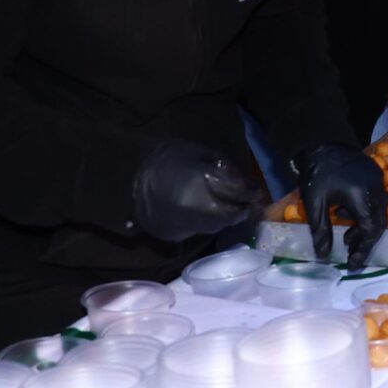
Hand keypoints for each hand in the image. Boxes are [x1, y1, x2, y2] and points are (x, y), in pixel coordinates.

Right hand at [131, 136, 265, 243]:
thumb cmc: (166, 160)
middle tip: (248, 202)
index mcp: (203, 183)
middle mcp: (198, 209)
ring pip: (218, 226)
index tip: (257, 191)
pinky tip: (209, 212)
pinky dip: (209, 222)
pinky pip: (201, 230)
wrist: (130, 180)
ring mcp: (187, 225)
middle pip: (231, 215)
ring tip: (231, 207)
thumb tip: (242, 180)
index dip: (251, 192)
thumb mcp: (197, 152)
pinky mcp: (177, 235)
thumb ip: (222, 166)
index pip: (237, 192)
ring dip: (227, 217)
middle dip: (241, 209)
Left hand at [296, 144, 387, 266]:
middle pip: (379, 224)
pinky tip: (347, 213)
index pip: (370, 231)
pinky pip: (377, 200)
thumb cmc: (317, 173)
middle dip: (364, 241)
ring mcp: (378, 181)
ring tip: (346, 234)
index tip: (352, 264)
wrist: (323, 143)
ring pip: (379, 212)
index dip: (362, 250)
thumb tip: (324, 256)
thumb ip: (321, 230)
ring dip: (365, 226)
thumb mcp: (315, 203)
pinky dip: (366, 212)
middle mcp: (376, 190)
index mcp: (361, 196)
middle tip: (349, 251)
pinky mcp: (376, 175)